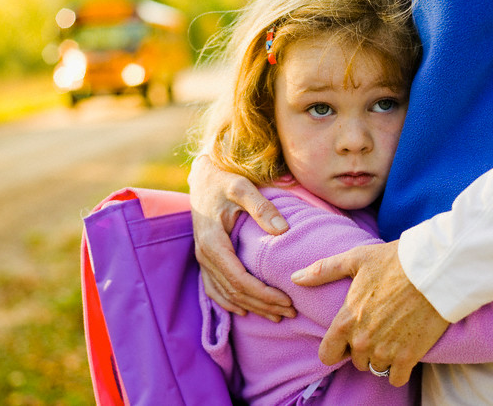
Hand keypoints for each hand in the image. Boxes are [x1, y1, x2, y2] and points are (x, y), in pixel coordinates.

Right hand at [188, 155, 295, 321]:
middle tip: (290, 312)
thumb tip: (283, 231)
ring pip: (225, 293)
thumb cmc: (224, 180)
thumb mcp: (242, 187)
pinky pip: (213, 288)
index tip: (287, 301)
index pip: (239, 279)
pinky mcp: (204, 258)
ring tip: (276, 315)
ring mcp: (202, 258)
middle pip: (234, 291)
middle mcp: (204, 254)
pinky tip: (245, 310)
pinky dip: (229, 302)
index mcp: (213, 241)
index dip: (263, 294)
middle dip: (262, 305)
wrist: (203, 176)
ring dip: (251, 307)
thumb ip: (262, 207)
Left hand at [291, 241, 448, 385]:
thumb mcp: (355, 259)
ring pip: (375, 368)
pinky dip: (399, 369)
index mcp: (346, 320)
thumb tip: (296, 277)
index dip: (336, 347)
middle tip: (376, 327)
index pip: (327, 355)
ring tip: (391, 334)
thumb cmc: (394, 261)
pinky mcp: (409, 356)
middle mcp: (362, 341)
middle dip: (362, 348)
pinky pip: (396, 378)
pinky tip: (404, 349)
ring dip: (381, 357)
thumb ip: (323, 271)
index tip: (347, 337)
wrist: (435, 270)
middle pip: (354, 361)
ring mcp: (386, 351)